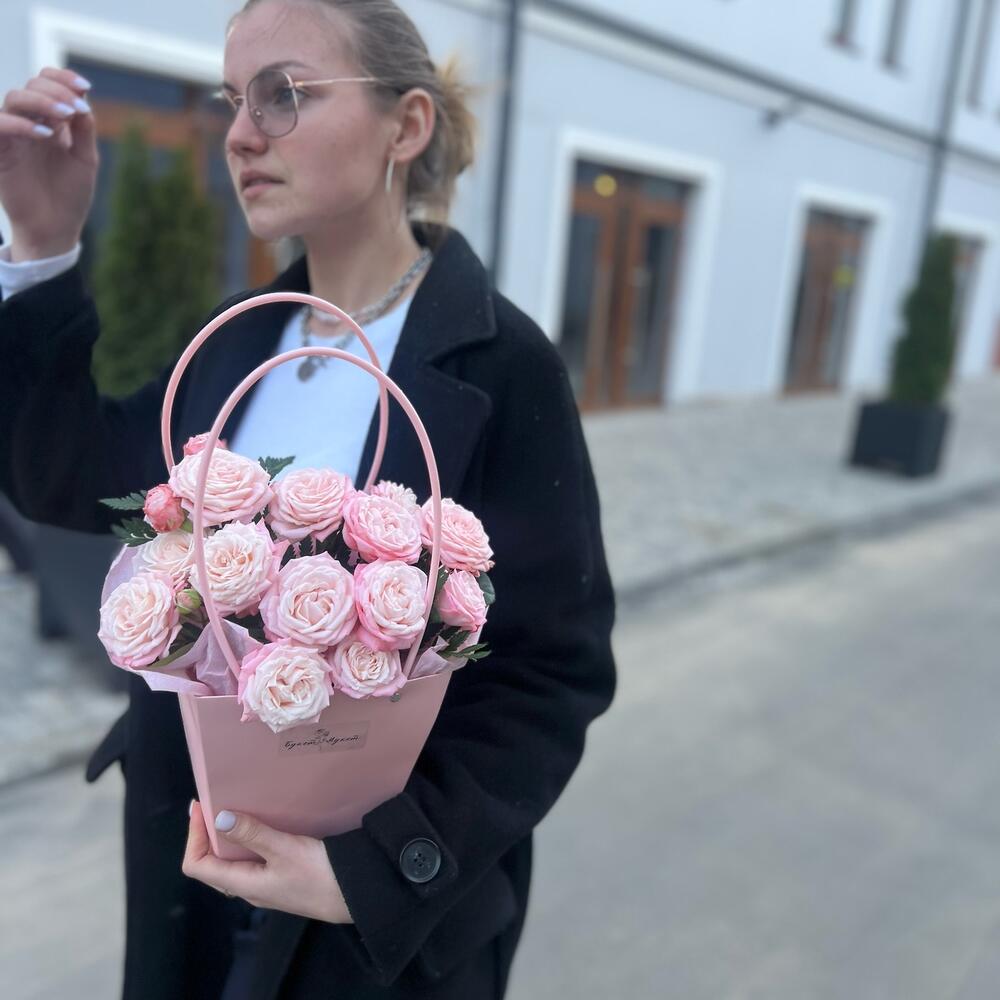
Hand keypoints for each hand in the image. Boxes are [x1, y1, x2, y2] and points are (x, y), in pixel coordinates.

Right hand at [0, 67, 98, 258]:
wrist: (56, 228)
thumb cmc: (70, 195)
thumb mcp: (84, 159)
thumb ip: (83, 129)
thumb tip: (82, 100)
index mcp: (50, 122)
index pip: (47, 84)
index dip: (63, 78)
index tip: (85, 88)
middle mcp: (30, 124)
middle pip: (32, 86)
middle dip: (56, 91)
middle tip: (76, 108)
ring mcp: (13, 135)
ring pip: (14, 98)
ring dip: (41, 101)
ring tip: (64, 116)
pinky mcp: (0, 151)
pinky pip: (0, 125)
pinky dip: (20, 124)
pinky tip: (45, 134)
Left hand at [182, 800, 353, 923]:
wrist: (355, 896)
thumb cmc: (320, 875)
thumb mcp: (285, 849)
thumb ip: (253, 834)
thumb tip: (218, 818)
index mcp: (243, 883)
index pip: (198, 865)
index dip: (193, 836)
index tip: (200, 807)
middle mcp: (249, 887)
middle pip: (212, 864)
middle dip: (206, 834)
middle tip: (213, 803)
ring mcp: (265, 885)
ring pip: (232, 862)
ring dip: (227, 836)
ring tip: (234, 809)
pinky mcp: (281, 878)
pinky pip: (252, 860)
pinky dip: (247, 841)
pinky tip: (262, 825)